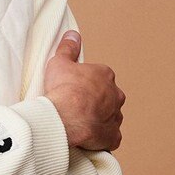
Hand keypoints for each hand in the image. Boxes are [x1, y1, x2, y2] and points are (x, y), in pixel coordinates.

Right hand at [44, 31, 124, 150]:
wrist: (65, 116)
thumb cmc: (62, 88)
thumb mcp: (60, 62)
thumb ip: (68, 48)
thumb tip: (73, 35)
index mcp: (104, 75)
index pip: (100, 77)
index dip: (86, 83)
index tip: (74, 88)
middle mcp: (115, 95)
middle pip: (108, 97)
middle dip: (97, 101)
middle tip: (77, 106)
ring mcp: (115, 116)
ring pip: (111, 116)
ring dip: (100, 119)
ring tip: (81, 123)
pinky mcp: (112, 136)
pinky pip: (111, 137)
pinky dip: (104, 138)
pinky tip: (91, 139)